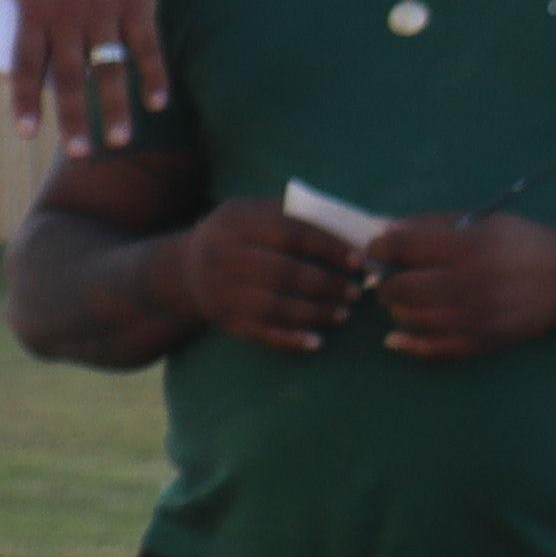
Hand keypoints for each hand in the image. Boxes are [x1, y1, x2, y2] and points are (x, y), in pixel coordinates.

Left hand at [9, 0, 169, 150]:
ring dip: (116, 107)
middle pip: (70, 76)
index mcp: (35, 12)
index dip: (26, 100)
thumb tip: (21, 71)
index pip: (25, 65)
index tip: (28, 133)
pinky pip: (146, 47)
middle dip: (75, 118)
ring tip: (120, 140)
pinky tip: (157, 103)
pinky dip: (153, 76)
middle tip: (80, 153)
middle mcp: (68, 16)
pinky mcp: (137, 4)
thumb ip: (26, 25)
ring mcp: (105, 11)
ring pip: (110, 68)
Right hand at [170, 200, 362, 354]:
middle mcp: (223, 254)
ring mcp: (220, 289)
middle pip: (284, 273)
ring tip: (344, 314)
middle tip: (357, 292)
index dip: (329, 247)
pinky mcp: (222, 318)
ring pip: (274, 306)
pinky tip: (316, 342)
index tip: (360, 260)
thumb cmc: (244, 236)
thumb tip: (366, 226)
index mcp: (237, 221)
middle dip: (327, 285)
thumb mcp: (259, 214)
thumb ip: (303, 216)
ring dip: (315, 313)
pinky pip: (260, 332)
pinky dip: (290, 340)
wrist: (187, 267)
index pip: (291, 233)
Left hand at [369, 212, 555, 365]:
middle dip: (386, 282)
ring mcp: (475, 316)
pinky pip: (435, 349)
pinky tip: (398, 338)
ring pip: (411, 319)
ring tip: (404, 302)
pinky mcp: (485, 340)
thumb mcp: (482, 221)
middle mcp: (467, 282)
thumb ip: (432, 224)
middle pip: (400, 287)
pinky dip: (410, 344)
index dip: (378, 248)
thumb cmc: (523, 242)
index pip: (400, 248)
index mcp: (465, 246)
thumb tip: (383, 231)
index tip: (377, 250)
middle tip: (391, 279)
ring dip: (398, 310)